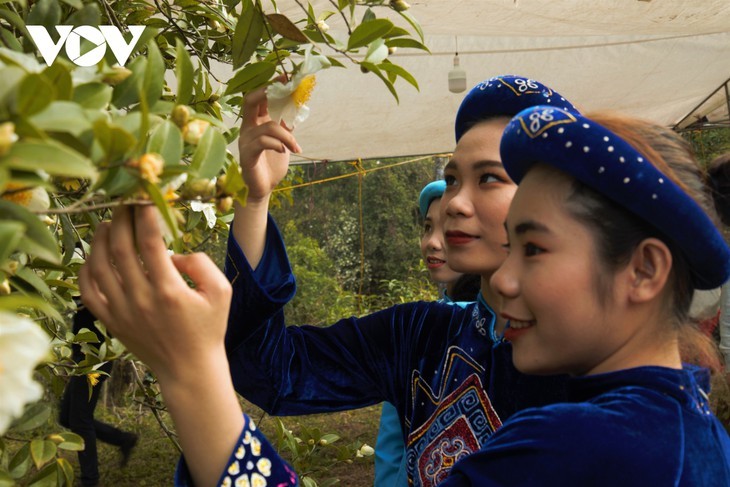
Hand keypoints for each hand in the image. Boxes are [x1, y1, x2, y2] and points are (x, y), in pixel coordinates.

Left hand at [78, 205, 231, 382]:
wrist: (189, 369)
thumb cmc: (208, 328)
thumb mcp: (222, 292)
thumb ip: (202, 264)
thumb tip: (174, 252)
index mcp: (169, 291)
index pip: (149, 243)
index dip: (145, 216)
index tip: (145, 199)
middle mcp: (140, 299)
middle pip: (120, 249)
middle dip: (122, 219)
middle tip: (125, 203)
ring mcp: (121, 311)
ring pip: (99, 267)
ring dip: (101, 239)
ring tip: (109, 223)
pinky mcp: (111, 321)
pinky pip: (88, 291)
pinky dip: (86, 269)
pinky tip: (94, 255)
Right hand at [238, 86, 300, 202]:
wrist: (263, 189)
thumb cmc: (271, 164)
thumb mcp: (283, 141)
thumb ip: (286, 125)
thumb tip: (297, 106)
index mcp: (255, 122)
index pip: (259, 98)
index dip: (271, 85)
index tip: (286, 76)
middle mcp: (247, 127)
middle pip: (250, 100)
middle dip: (267, 92)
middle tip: (285, 88)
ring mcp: (245, 140)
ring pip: (268, 126)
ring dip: (287, 135)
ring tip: (296, 147)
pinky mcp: (247, 154)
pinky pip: (263, 141)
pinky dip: (277, 144)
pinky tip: (284, 151)